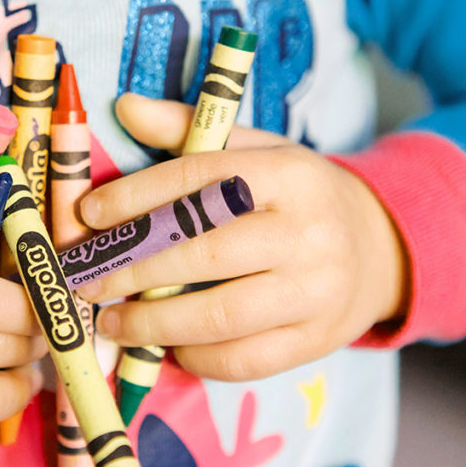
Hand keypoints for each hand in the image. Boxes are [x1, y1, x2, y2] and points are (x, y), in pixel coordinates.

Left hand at [76, 93, 408, 380]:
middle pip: (203, 254)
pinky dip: (195, 356)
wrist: (378, 249)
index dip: (136, 198)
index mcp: (288, 175)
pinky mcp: (316, 340)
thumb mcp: (255, 151)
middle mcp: (306, 233)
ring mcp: (316, 292)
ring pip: (219, 316)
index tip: (89, 215)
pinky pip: (243, 360)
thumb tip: (125, 107)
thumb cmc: (296, 197)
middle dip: (132, 270)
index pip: (199, 181)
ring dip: (152, 324)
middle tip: (87, 280)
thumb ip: (189, 131)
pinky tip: (166, 344)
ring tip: (111, 322)